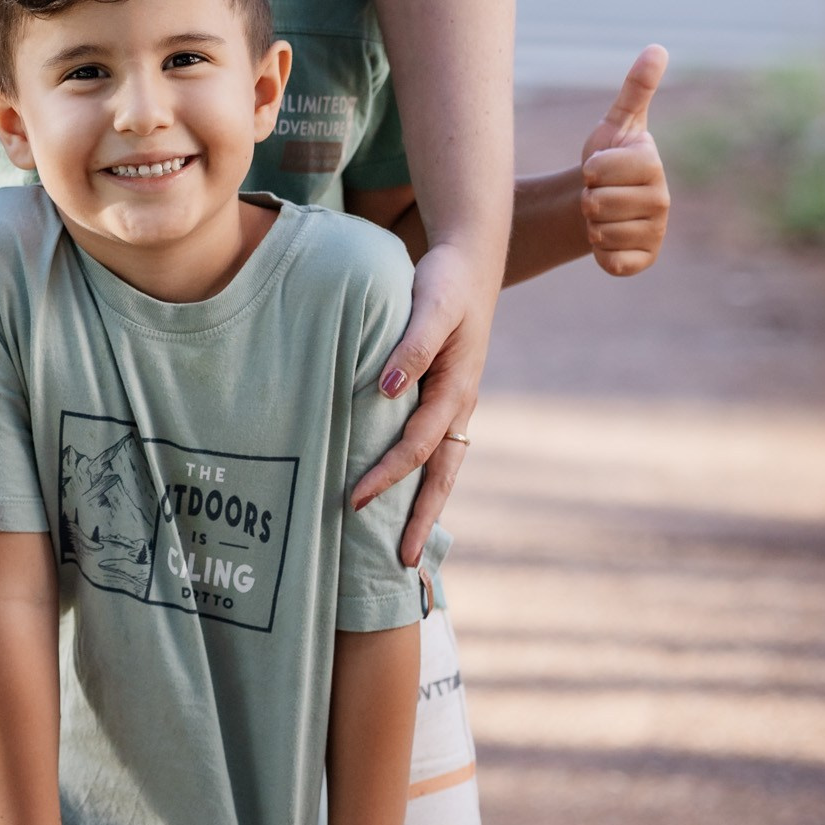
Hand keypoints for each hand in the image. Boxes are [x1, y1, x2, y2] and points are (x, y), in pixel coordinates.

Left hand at [349, 238, 491, 566]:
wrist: (469, 261)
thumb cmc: (446, 280)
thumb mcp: (431, 305)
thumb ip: (412, 345)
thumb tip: (387, 388)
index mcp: (457, 389)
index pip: (417, 446)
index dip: (386, 475)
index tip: (354, 501)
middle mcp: (459, 405)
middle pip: (441, 475)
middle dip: (422, 519)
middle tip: (403, 564)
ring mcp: (454, 403)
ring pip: (440, 466)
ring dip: (424, 505)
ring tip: (405, 546)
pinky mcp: (443, 395)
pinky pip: (433, 446)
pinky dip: (420, 474)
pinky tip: (401, 490)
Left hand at [580, 45, 669, 275]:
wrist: (601, 200)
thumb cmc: (607, 157)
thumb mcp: (616, 122)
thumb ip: (636, 88)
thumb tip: (658, 48)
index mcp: (653, 164)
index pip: (604, 169)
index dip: (590, 168)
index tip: (595, 167)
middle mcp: (662, 201)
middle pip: (600, 203)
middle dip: (587, 198)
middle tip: (596, 192)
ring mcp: (655, 233)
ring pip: (601, 232)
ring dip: (590, 223)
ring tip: (600, 213)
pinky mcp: (644, 260)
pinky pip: (611, 262)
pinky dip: (600, 252)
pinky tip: (606, 238)